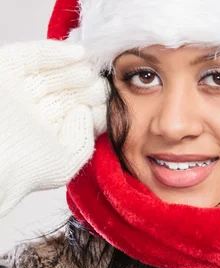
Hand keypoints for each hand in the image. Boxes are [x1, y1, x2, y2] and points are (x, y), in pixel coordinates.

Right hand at [0, 40, 106, 216]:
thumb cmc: (23, 169)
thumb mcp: (65, 162)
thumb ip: (83, 140)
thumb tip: (84, 112)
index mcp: (45, 134)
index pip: (75, 114)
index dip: (96, 104)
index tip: (114, 99)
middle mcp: (31, 112)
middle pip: (65, 92)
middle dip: (87, 86)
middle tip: (106, 80)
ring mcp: (17, 92)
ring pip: (50, 73)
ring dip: (74, 69)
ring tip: (94, 69)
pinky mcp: (3, 72)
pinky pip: (30, 57)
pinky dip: (54, 52)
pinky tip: (78, 54)